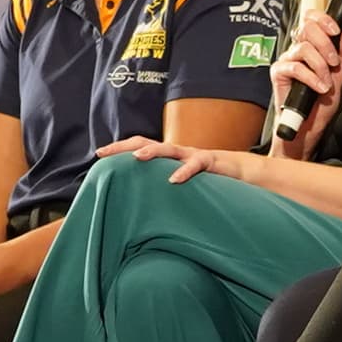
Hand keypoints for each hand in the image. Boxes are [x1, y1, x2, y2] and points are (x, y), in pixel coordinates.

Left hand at [94, 136, 257, 186]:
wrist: (242, 172)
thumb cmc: (208, 179)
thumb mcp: (182, 182)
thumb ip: (162, 186)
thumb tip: (138, 199)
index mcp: (168, 157)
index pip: (139, 147)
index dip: (120, 149)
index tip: (99, 155)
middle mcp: (177, 153)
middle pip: (147, 143)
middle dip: (125, 146)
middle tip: (105, 152)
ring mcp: (193, 155)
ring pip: (169, 149)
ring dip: (152, 152)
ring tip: (137, 158)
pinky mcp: (211, 162)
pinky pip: (197, 164)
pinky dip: (184, 171)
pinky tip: (174, 180)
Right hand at [267, 10, 341, 157]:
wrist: (309, 127)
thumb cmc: (321, 103)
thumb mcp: (340, 75)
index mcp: (310, 45)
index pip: (311, 18)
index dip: (323, 19)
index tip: (337, 31)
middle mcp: (296, 49)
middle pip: (307, 28)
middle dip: (326, 45)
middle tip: (334, 64)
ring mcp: (286, 60)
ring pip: (304, 48)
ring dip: (321, 66)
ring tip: (326, 83)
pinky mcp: (278, 73)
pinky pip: (295, 67)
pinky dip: (311, 78)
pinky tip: (319, 88)